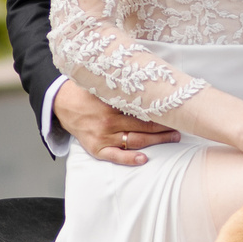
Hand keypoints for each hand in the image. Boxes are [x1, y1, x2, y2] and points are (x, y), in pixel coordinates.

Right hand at [54, 80, 177, 167]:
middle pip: (143, 127)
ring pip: (135, 141)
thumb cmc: (87, 93)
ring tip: (172, 138)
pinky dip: (130, 159)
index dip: (160, 112)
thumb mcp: (104, 85)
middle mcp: (108, 121)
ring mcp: (102, 136)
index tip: (175, 112)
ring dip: (156, 141)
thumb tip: (149, 82)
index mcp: (112, 104)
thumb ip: (123, 87)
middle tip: (180, 127)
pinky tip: (144, 159)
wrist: (62, 103)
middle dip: (164, 128)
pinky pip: (115, 156)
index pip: (143, 110)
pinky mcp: (96, 148)